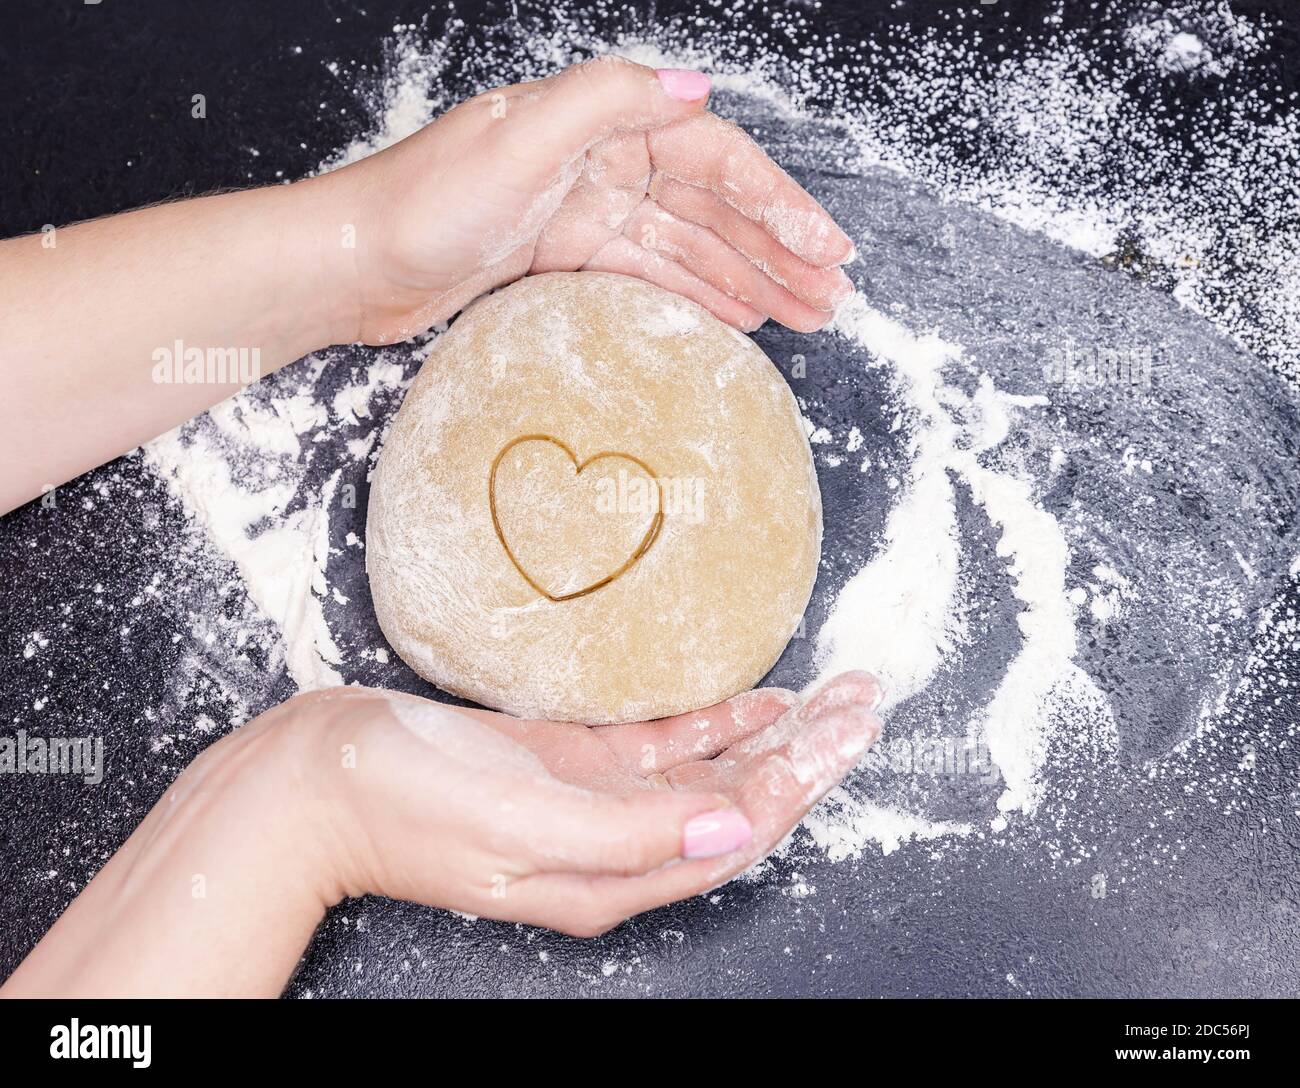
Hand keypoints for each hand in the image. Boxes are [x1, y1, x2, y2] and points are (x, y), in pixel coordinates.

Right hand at [307, 672, 881, 936]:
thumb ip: (630, 831)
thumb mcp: (520, 821)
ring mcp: (592, 805)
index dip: (800, 784)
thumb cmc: (404, 802)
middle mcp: (613, 846)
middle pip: (735, 801)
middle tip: (863, 703)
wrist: (316, 779)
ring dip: (770, 738)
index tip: (850, 732)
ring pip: (706, 773)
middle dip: (805, 756)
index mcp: (609, 876)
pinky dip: (713, 725)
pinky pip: (660, 749)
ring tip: (830, 700)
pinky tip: (754, 703)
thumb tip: (734, 824)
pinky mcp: (567, 766)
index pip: (736, 830)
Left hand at [321, 56, 856, 343]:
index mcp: (600, 125)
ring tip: (802, 317)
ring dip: (748, 278)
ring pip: (687, 246)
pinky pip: (648, 274)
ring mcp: (583, 211)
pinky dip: (695, 293)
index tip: (828, 248)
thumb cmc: (422, 201)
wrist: (351, 263)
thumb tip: (695, 85)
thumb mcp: (520, 139)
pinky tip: (735, 316)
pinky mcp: (562, 257)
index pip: (714, 161)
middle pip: (712, 207)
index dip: (778, 203)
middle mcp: (599, 162)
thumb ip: (607, 102)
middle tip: (832, 296)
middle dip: (777, 250)